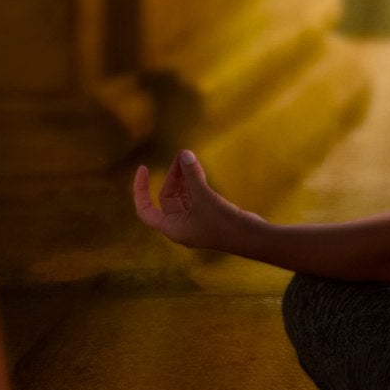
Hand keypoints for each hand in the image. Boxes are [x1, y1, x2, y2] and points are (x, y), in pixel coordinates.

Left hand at [131, 149, 252, 254]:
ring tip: (188, 157)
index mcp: (172, 228)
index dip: (140, 189)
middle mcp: (180, 225)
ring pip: (182, 195)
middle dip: (173, 176)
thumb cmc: (223, 222)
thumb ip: (192, 176)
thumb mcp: (204, 197)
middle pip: (167, 197)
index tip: (143, 168)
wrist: (249, 237)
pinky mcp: (207, 215)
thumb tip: (184, 153)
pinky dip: (194, 181)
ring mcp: (194, 220)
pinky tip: (198, 168)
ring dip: (184, 176)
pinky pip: (194, 195)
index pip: (146, 210)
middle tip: (182, 155)